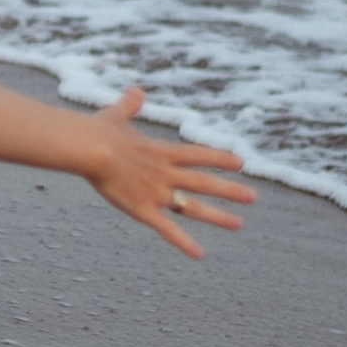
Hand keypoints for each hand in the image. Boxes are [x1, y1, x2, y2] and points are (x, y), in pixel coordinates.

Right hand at [83, 87, 252, 257]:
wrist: (92, 149)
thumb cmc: (98, 131)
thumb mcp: (116, 115)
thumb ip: (129, 106)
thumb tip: (135, 91)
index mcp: (161, 152)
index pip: (198, 156)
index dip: (220, 158)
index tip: (240, 163)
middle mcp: (166, 173)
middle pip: (204, 183)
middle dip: (231, 191)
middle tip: (254, 198)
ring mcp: (157, 193)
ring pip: (194, 207)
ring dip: (218, 217)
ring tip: (239, 225)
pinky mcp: (142, 210)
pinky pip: (167, 229)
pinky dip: (184, 243)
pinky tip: (200, 255)